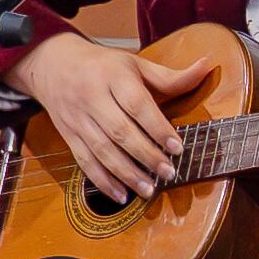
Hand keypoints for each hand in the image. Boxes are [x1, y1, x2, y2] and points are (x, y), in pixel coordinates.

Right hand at [15, 34, 211, 205]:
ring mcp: (78, 118)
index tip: (177, 146)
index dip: (157, 127)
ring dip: (126, 173)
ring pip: (102, 150)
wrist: (51, 63)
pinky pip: (84, 161)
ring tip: (149, 189)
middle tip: (168, 172)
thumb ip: (170, 75)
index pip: (137, 104)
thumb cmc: (103, 66)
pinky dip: (102, 180)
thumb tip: (206, 66)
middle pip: (120, 131)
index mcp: (113, 76)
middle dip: (146, 155)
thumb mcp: (135, 64)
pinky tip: (121, 195)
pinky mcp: (68, 135)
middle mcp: (92, 97)